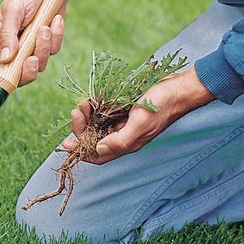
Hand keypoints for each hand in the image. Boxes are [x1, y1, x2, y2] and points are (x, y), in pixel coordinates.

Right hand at [0, 0, 72, 101]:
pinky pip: (54, 50)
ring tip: (46, 27)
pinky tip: (56, 20)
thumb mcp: (12, 11)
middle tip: (33, 58)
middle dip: (26, 72)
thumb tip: (6, 59)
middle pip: (17, 77)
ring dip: (44, 47)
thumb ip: (8, 35)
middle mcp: (14, 51)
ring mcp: (32, 49)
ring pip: (39, 65)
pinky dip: (57, 36)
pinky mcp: (48, 45)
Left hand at [62, 67, 214, 163]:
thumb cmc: (162, 106)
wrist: (178, 88)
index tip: (66, 142)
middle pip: (93, 137)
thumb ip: (121, 139)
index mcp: (126, 143)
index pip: (98, 155)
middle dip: (81, 127)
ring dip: (86, 114)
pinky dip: (95, 105)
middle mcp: (122, 134)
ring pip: (96, 123)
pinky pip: (103, 110)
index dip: (81, 151)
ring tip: (83, 102)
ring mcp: (123, 120)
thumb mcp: (141, 123)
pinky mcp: (123, 107)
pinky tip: (92, 98)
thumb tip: (99, 149)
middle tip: (76, 111)